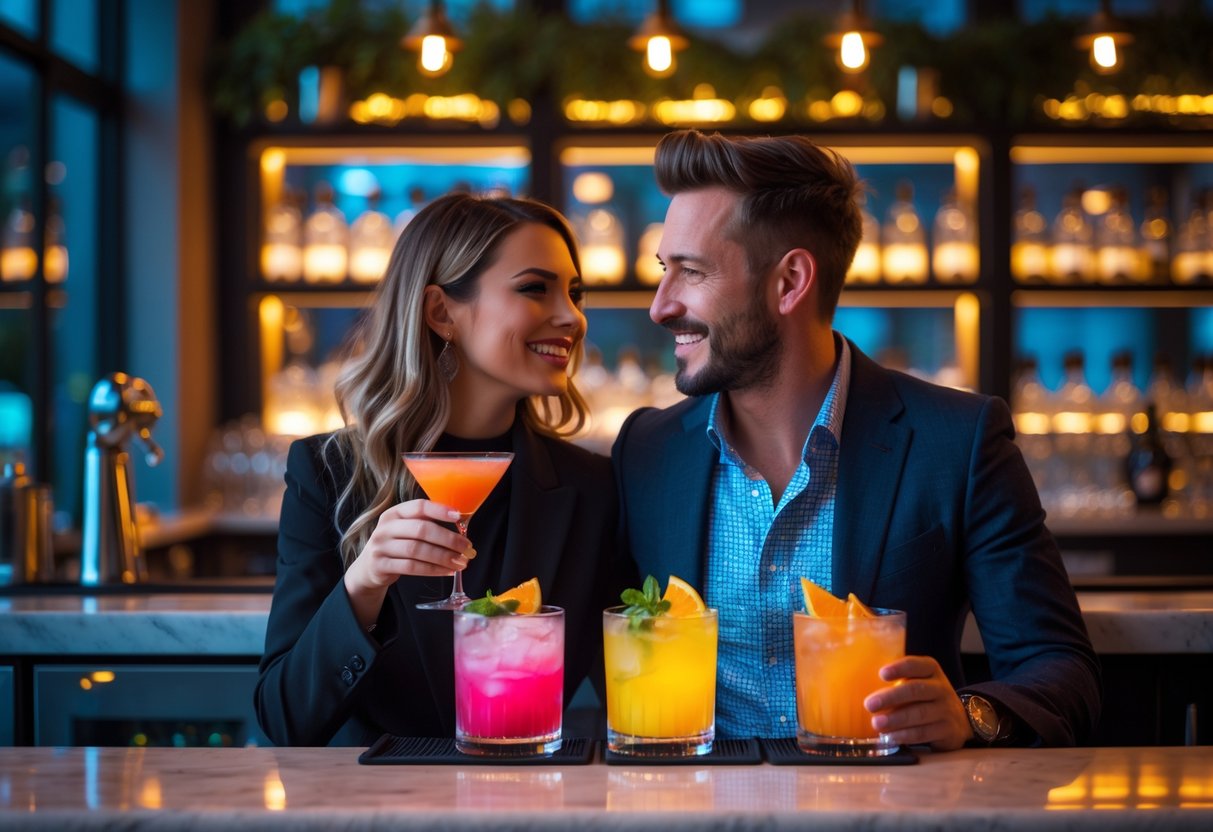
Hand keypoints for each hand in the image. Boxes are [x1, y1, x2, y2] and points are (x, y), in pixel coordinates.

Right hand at [343, 500, 473, 622]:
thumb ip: (425, 524)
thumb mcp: (404, 529)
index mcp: (394, 513)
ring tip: (461, 562)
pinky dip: (433, 570)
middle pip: (421, 530)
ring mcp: (381, 547)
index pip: (418, 506)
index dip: (439, 510)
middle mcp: (386, 527)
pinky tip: (447, 571)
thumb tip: (460, 526)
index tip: (459, 516)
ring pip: (417, 550)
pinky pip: (412, 567)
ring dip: (443, 557)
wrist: (368, 568)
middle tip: (466, 546)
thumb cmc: (396, 545)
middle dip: (448, 538)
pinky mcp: (381, 565)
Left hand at [863, 655, 971, 751]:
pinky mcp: (948, 730)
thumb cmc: (926, 697)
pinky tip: (890, 737)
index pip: (916, 665)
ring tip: (876, 724)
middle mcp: (941, 688)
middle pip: (916, 690)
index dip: (899, 668)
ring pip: (920, 713)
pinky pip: (924, 733)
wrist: (960, 720)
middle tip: (869, 705)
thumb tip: (858, 684)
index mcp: (931, 670)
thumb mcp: (918, 682)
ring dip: (896, 719)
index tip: (881, 674)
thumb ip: (898, 680)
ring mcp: (946, 709)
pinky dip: (905, 736)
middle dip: (891, 697)